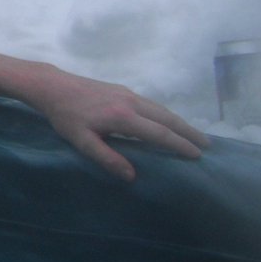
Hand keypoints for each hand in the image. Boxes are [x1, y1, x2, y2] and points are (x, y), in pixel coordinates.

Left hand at [21, 66, 208, 181]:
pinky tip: (167, 121)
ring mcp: (128, 93)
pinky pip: (151, 104)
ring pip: (161, 109)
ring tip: (193, 135)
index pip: (159, 133)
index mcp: (123, 117)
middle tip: (207, 145)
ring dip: (179, 122)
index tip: (197, 155)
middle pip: (167, 118)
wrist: (53, 86)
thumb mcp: (81, 140)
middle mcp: (131, 102)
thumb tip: (132, 176)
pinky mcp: (122, 90)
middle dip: (189, 132)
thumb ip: (106, 158)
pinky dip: (166, 114)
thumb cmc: (65, 116)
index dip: (179, 145)